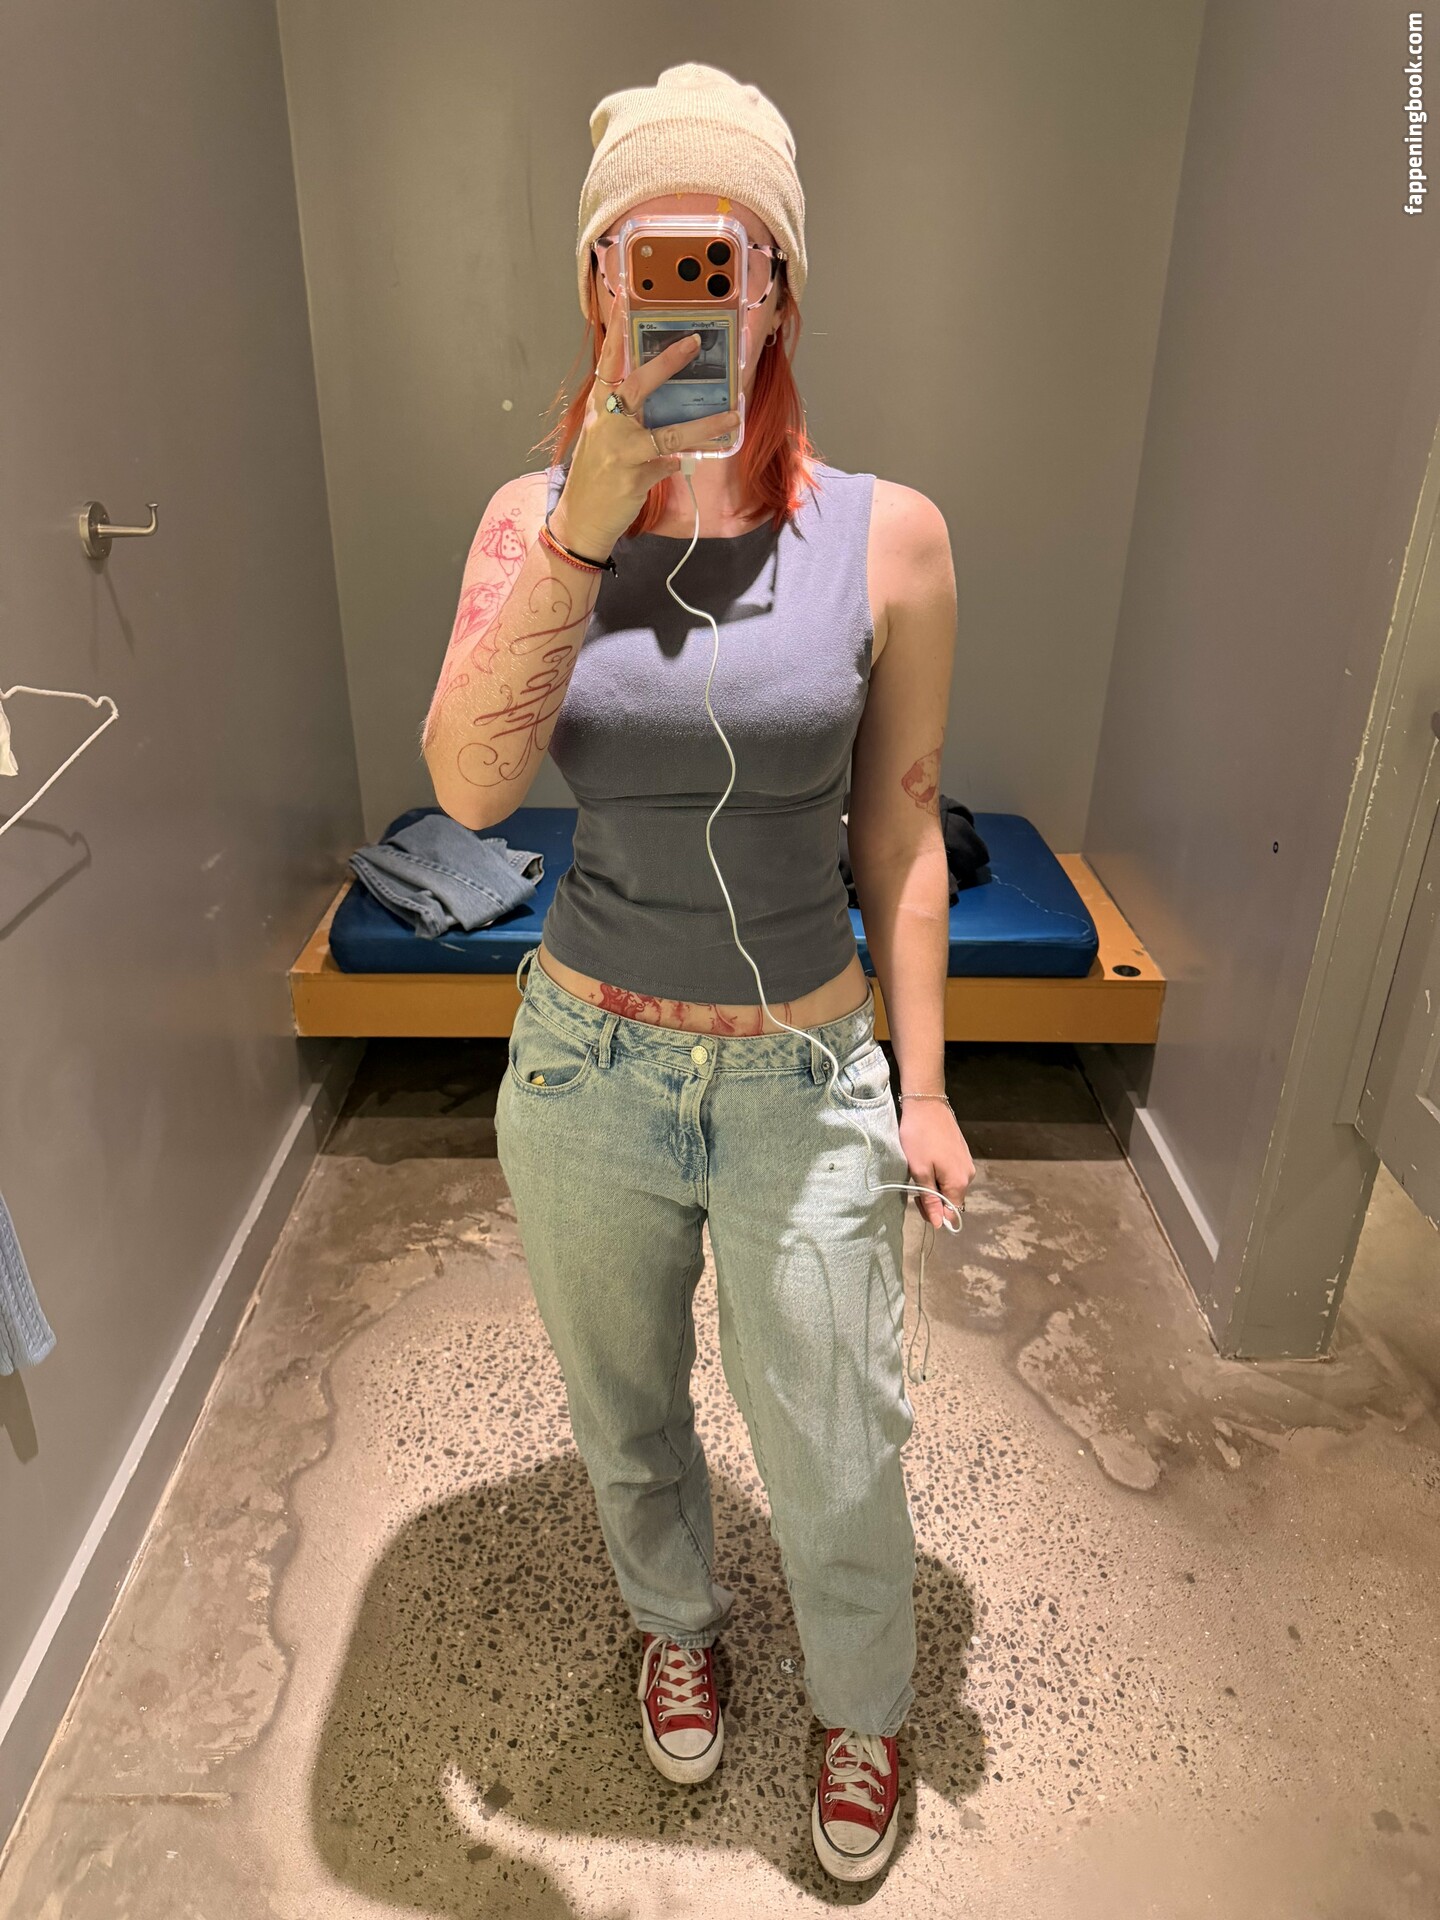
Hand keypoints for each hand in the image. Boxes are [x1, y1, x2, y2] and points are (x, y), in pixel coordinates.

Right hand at [550, 316, 738, 556]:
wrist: (581, 520)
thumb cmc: (595, 476)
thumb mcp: (603, 439)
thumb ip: (626, 418)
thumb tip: (664, 403)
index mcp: (598, 409)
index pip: (606, 364)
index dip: (615, 333)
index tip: (625, 300)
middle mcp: (606, 424)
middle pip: (638, 385)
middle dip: (668, 362)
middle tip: (695, 341)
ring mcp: (621, 450)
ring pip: (668, 432)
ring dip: (704, 424)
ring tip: (731, 416)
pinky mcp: (635, 476)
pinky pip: (670, 462)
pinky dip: (684, 459)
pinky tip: (699, 455)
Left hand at [898, 1101, 974, 1230]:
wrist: (926, 1104)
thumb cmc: (919, 1137)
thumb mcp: (920, 1171)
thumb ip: (931, 1200)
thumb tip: (939, 1224)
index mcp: (959, 1182)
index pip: (951, 1213)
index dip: (933, 1213)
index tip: (917, 1199)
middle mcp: (968, 1175)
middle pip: (952, 1200)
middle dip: (933, 1198)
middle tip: (915, 1185)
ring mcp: (967, 1163)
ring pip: (950, 1186)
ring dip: (935, 1185)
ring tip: (920, 1170)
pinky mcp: (962, 1154)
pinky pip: (952, 1173)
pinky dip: (939, 1174)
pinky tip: (927, 1162)